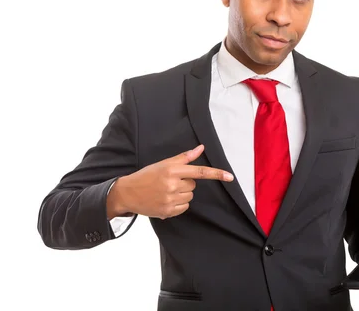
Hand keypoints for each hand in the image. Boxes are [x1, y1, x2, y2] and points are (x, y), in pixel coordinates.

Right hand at [107, 144, 233, 218]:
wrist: (127, 193)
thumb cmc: (147, 175)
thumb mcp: (164, 163)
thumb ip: (184, 157)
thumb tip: (201, 148)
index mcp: (172, 170)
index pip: (200, 172)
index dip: (216, 174)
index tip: (230, 177)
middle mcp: (172, 185)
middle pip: (193, 185)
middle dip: (185, 182)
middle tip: (169, 182)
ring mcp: (169, 199)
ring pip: (189, 196)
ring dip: (182, 193)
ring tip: (166, 191)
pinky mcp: (167, 212)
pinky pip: (184, 207)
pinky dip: (178, 204)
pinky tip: (165, 199)